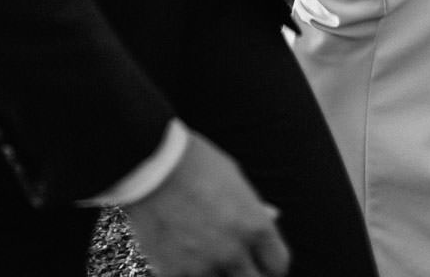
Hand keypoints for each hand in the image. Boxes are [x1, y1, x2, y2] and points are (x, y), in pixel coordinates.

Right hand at [123, 132, 289, 276]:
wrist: (151, 163)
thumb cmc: (196, 162)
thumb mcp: (234, 179)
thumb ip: (252, 206)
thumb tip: (271, 217)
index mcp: (254, 226)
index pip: (278, 264)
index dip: (270, 264)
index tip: (261, 261)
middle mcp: (233, 252)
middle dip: (249, 274)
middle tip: (238, 266)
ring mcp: (203, 266)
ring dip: (216, 273)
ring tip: (205, 255)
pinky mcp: (173, 273)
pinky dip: (188, 274)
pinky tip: (183, 258)